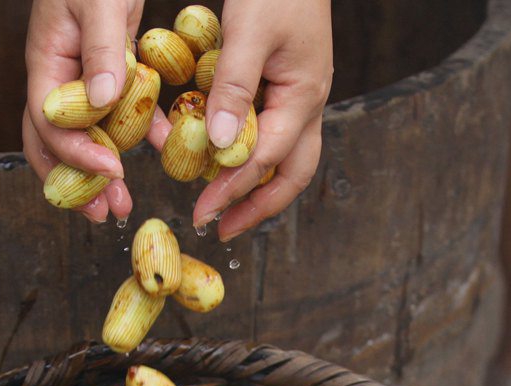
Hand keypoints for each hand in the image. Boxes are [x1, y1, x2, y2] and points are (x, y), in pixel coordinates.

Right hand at [24, 0, 149, 223]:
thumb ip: (100, 48)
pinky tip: (167, 147)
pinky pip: (120, 110)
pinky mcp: (111, 67)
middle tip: (102, 215)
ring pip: (85, 134)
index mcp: (47, 59)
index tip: (111, 171)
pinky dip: (141, 131)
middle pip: (53, 141)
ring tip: (123, 203)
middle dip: (75, 182)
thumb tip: (103, 99)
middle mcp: (59, 73)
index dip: (75, 153)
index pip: (49, 121)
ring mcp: (83, 74)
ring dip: (103, 169)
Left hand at [191, 0, 332, 240]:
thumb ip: (233, 87)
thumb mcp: (249, 30)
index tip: (202, 214)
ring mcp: (301, 96)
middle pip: (291, 174)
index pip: (267, 158)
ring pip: (286, 158)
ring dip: (256, 187)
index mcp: (304, 95)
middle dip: (257, 207)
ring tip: (222, 206)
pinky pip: (272, 133)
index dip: (234, 189)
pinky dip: (250, 156)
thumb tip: (219, 147)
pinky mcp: (287, 85)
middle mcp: (308, 103)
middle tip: (222, 230)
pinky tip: (223, 160)